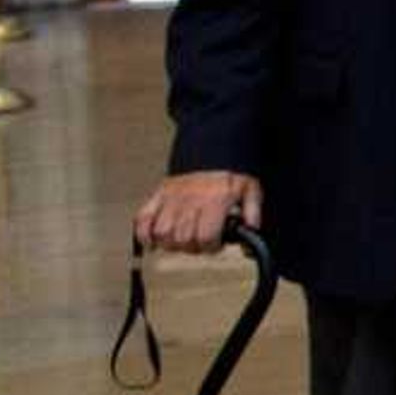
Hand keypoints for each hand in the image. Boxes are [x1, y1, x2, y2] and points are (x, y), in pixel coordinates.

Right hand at [135, 170, 260, 254]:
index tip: (215, 244)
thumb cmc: (230, 172)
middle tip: (199, 243)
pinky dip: (144, 234)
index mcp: (215, 200)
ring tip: (181, 241)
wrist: (213, 147)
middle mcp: (191, 199)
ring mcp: (172, 197)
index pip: (206, 237)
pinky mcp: (159, 194)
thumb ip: (253, 214)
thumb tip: (251, 235)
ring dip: (171, 243)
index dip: (211, 247)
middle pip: (183, 239)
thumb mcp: (251, 190)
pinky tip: (153, 242)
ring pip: (162, 232)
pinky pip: (143, 218)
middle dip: (192, 247)